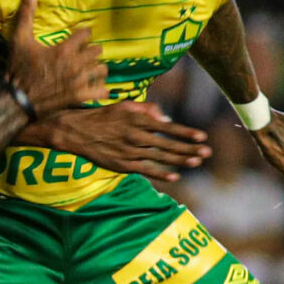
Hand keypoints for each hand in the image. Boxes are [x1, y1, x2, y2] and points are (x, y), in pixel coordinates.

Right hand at [1, 0, 107, 115]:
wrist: (16, 99)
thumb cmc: (18, 68)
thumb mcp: (19, 40)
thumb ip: (27, 14)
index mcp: (64, 50)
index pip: (86, 34)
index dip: (84, 33)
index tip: (80, 36)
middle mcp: (75, 65)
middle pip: (97, 51)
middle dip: (91, 50)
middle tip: (84, 53)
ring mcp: (79, 82)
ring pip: (102, 69)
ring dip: (97, 68)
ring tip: (90, 68)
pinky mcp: (80, 97)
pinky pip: (102, 91)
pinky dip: (101, 88)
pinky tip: (95, 86)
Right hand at [33, 101, 211, 180]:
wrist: (75, 131)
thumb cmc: (102, 116)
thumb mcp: (123, 106)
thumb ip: (145, 109)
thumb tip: (165, 117)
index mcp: (137, 121)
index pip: (168, 128)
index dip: (186, 133)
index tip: (202, 136)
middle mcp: (135, 137)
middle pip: (167, 145)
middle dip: (189, 149)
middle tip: (207, 152)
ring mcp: (128, 152)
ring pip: (159, 158)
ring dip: (179, 161)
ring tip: (196, 162)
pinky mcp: (121, 165)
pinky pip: (144, 170)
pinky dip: (160, 173)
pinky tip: (174, 176)